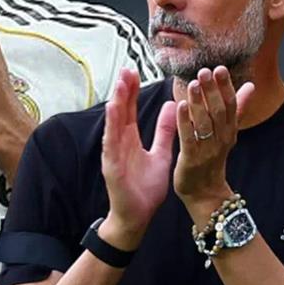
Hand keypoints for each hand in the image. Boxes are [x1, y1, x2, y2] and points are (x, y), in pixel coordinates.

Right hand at [99, 68, 177, 250]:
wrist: (137, 216)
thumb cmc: (145, 189)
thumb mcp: (160, 155)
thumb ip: (164, 132)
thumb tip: (172, 107)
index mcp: (130, 139)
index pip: (130, 110)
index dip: (132, 91)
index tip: (135, 72)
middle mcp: (119, 142)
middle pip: (121, 111)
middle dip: (123, 90)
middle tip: (127, 68)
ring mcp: (114, 153)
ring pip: (114, 123)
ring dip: (117, 103)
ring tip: (121, 83)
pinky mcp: (112, 165)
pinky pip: (112, 142)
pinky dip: (112, 126)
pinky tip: (113, 111)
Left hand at [173, 66, 254, 219]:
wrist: (205, 194)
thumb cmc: (212, 159)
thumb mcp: (227, 133)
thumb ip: (238, 108)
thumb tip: (251, 86)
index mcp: (229, 131)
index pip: (231, 105)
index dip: (226, 87)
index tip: (220, 68)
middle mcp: (221, 139)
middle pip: (219, 112)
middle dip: (213, 90)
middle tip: (205, 71)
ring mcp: (207, 150)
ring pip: (205, 123)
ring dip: (199, 102)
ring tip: (193, 84)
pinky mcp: (191, 159)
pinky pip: (188, 138)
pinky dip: (185, 121)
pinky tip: (179, 105)